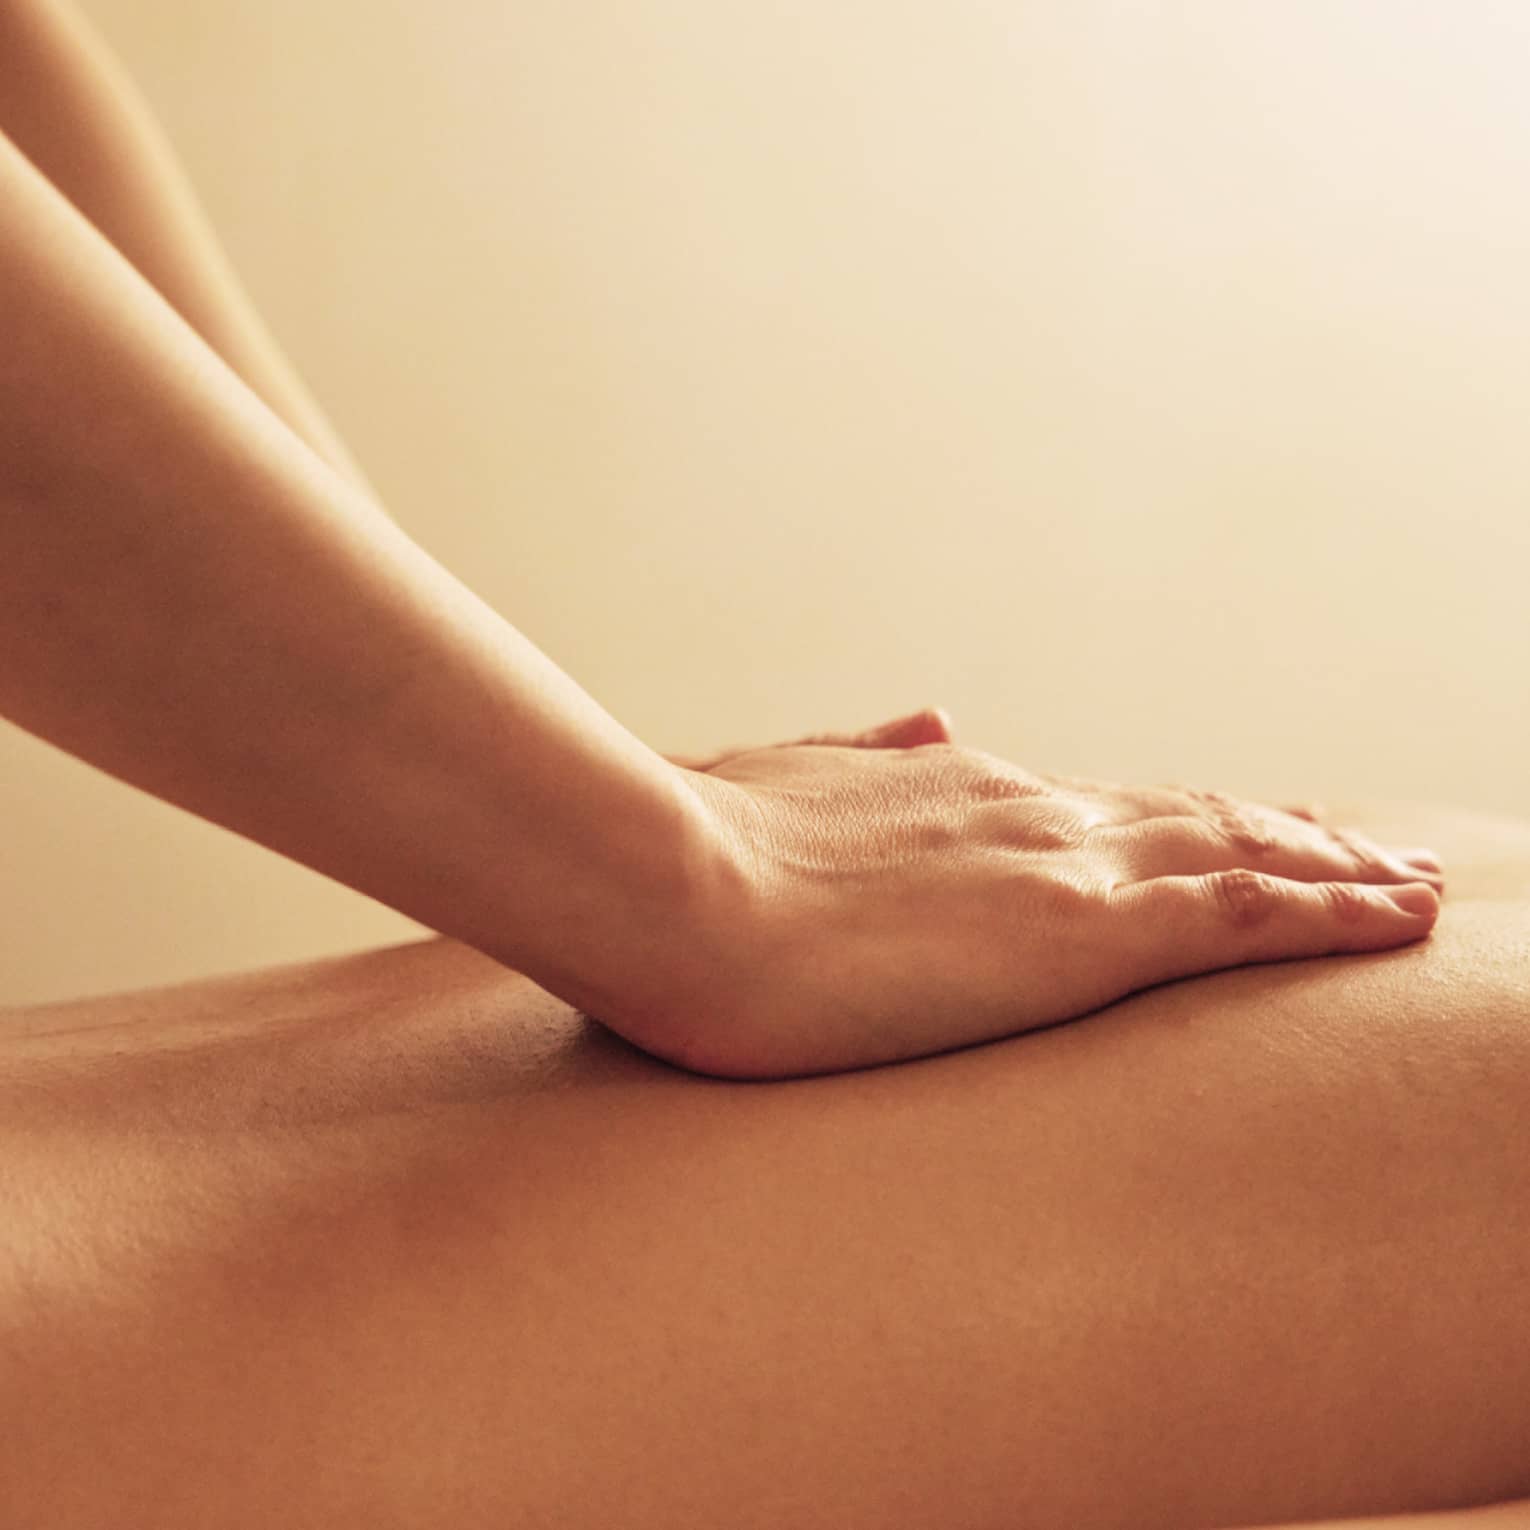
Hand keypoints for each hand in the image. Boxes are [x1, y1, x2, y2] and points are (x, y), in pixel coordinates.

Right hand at [673, 716, 1444, 1078]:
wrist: (669, 883)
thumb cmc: (696, 853)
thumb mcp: (779, 784)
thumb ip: (863, 752)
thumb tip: (928, 714)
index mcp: (957, 789)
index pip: (1102, 807)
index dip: (1183, 817)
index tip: (1242, 823)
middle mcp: (1029, 810)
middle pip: (1194, 818)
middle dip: (1286, 833)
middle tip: (1369, 847)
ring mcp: (1063, 865)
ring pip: (1244, 855)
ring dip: (1336, 865)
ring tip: (1411, 883)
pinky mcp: (1083, 935)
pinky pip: (1249, 918)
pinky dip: (1336, 913)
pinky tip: (1401, 917)